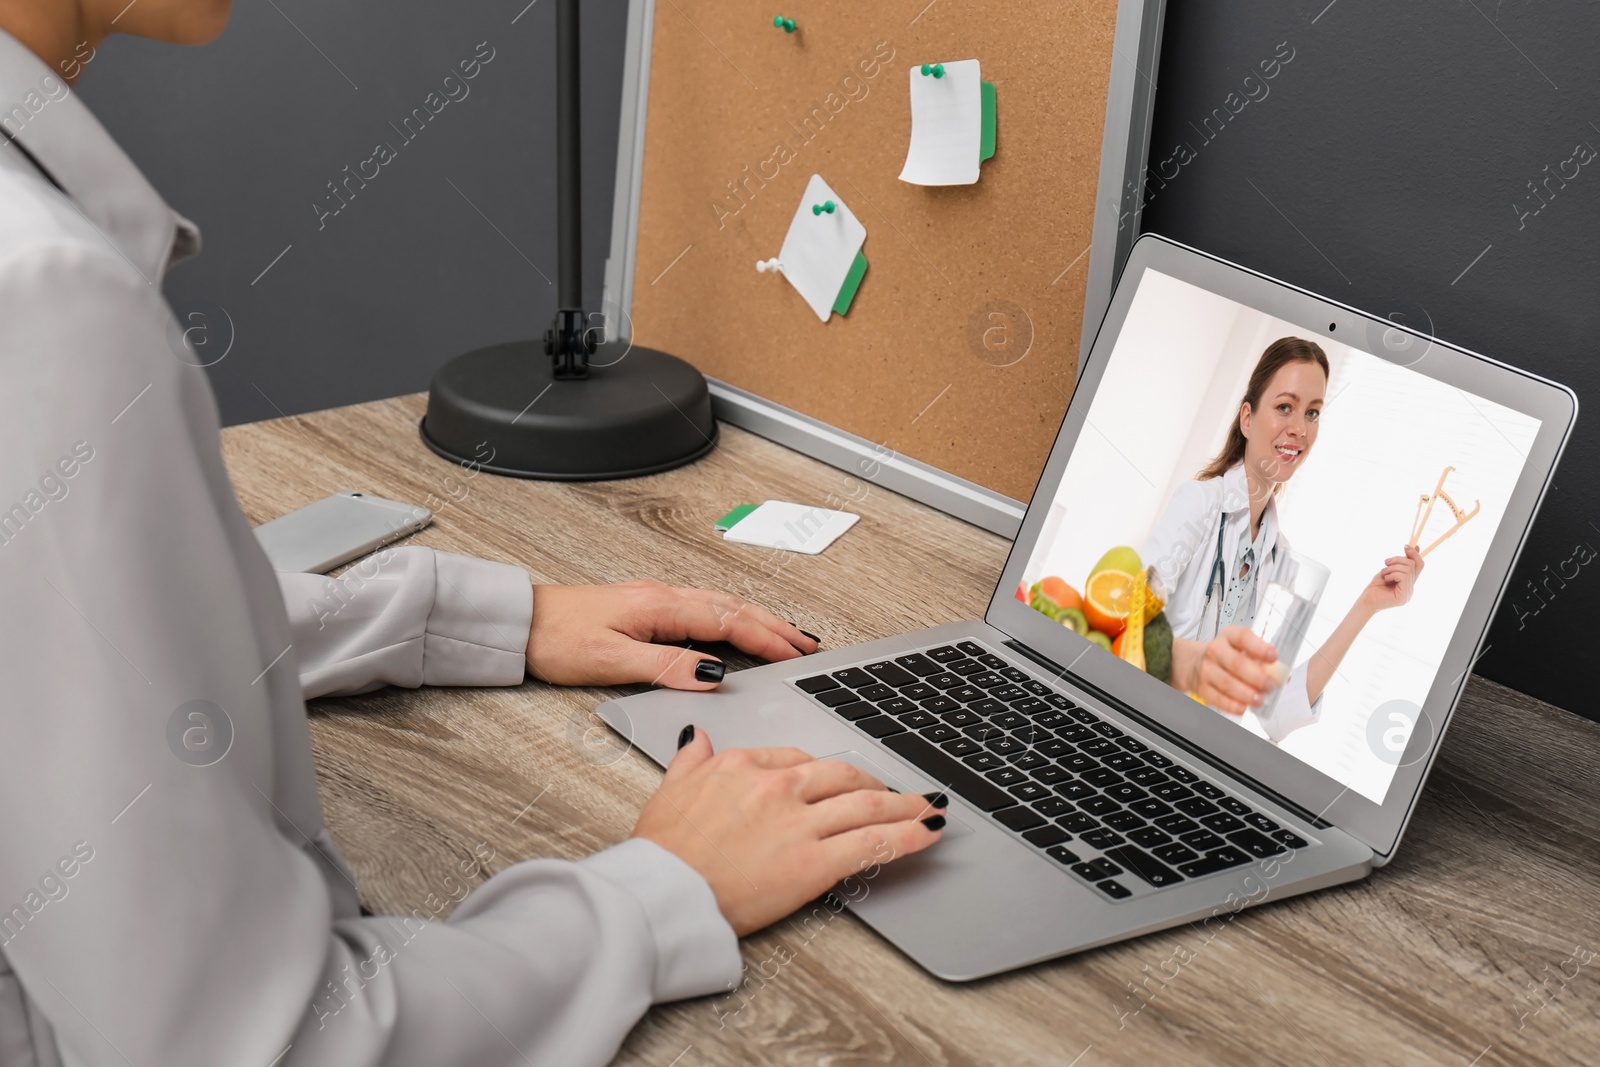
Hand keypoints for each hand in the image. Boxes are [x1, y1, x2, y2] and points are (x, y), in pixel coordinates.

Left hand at [526, 580, 816, 688]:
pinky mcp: (647, 608)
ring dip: (758, 620)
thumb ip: (665, 666)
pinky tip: (738, 629)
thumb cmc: (557, 639)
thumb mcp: (611, 660)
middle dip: (774, 626)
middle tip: (807, 644)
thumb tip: (711, 674)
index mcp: (660, 606)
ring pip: (721, 606)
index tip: (795, 654)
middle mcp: (663, 596)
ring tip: (786, 636)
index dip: (766, 639)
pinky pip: (704, 609)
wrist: (521, 623)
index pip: (728, 622)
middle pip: (733, 608)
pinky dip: (732, 618)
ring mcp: (657, 600)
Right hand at [633, 729, 945, 935]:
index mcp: (742, 765)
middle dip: (873, 784)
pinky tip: (928, 831)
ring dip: (904, 804)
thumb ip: (691, 760)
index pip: (797, 759)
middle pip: (841, 775)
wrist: (662, 895)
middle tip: (891, 793)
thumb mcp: (669, 791)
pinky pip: (873, 842)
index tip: (838, 783)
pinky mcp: (815, 861)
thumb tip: (697, 738)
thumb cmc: (661, 853)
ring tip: (925, 807)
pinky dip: (909, 835)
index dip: (825, 774)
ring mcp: (799, 822)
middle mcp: (776, 786)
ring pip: (866, 803)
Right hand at [1190, 625, 1281, 716]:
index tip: (1273, 657)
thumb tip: (1283, 675)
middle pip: (1236, 663)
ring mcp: (1207, 670)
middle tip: (1271, 686)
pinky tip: (1243, 707)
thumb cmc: (1226, 656)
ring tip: (1260, 699)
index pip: (1243, 637)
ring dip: (1247, 694)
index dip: (1259, 647)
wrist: (1195, 662)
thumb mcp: (1241, 648)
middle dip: (1257, 677)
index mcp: (1229, 637)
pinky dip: (1232, 705)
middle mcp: (1216, 651)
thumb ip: (1262, 659)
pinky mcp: (1202, 688)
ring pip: (1227, 683)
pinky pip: (1217, 698)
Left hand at [1358, 543, 1423, 613]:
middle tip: (1386, 562)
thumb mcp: (1389, 570)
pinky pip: (1403, 577)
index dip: (1415, 554)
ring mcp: (1408, 593)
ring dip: (1392, 567)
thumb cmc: (1375, 586)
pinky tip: (1386, 579)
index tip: (1405, 546)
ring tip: (1384, 573)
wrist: (1365, 600)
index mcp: (1409, 582)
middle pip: (1413, 564)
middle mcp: (1411, 588)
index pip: (1419, 565)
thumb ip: (1401, 563)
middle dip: (1398, 559)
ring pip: (1407, 569)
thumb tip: (1414, 547)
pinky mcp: (1403, 596)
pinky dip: (1392, 574)